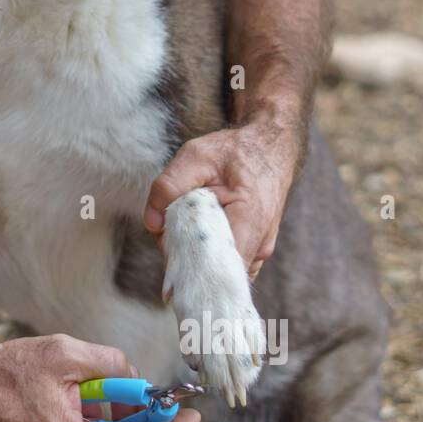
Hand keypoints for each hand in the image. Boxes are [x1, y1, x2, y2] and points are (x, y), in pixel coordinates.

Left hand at [143, 119, 302, 279]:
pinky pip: (226, 264)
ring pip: (219, 271)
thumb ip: (169, 186)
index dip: (189, 270)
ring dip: (195, 258)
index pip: (218, 266)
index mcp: (250, 221)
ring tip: (181, 230)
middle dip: (185, 262)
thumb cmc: (236, 151)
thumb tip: (152, 224)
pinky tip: (193, 235)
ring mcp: (259, 251)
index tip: (167, 265)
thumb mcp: (196, 156)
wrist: (270, 149)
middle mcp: (260, 244)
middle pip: (214, 273)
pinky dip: (206, 255)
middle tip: (168, 236)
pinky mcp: (254, 251)